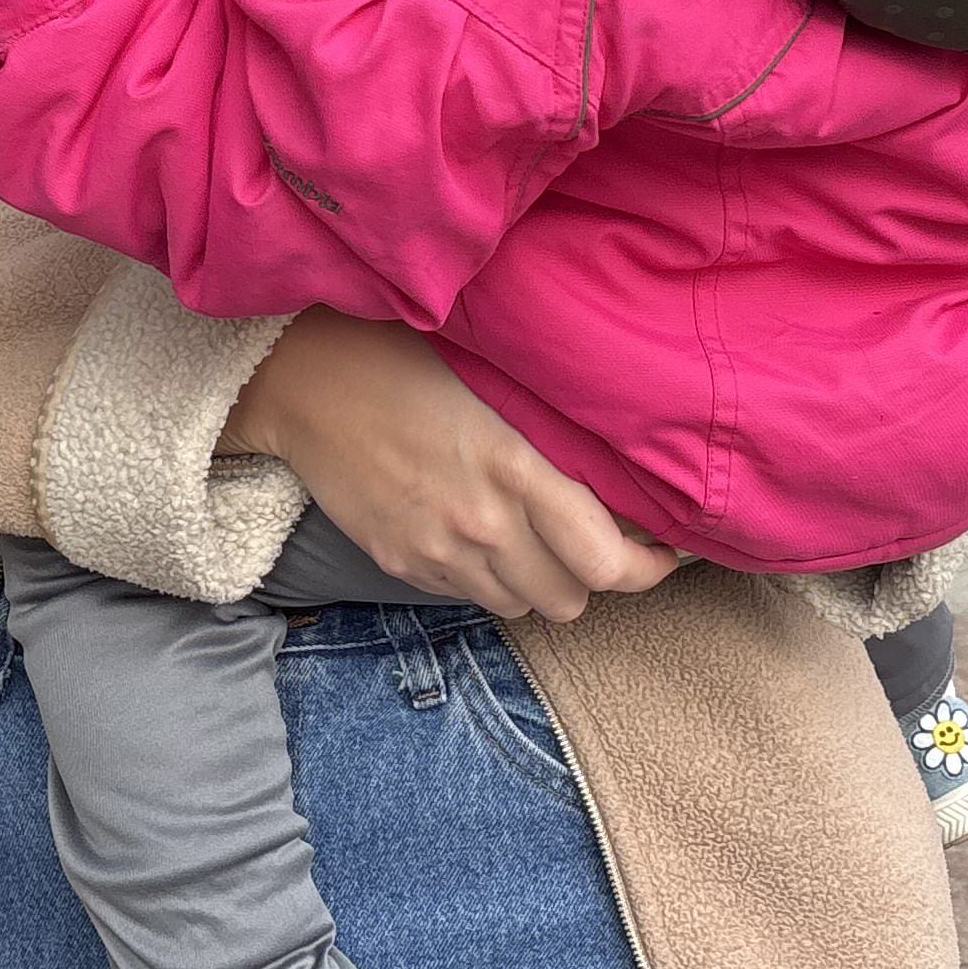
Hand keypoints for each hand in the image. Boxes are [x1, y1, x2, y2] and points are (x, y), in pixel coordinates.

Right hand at [222, 309, 677, 622]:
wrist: (305, 383)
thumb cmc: (406, 360)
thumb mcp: (497, 386)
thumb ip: (551, 436)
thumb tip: (616, 472)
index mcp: (516, 468)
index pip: (607, 560)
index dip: (647, 568)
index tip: (662, 551)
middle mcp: (482, 523)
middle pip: (570, 599)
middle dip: (592, 577)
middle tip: (599, 544)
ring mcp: (437, 552)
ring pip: (521, 608)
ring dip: (538, 583)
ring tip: (538, 542)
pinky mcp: (401, 564)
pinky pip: (467, 597)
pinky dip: (487, 579)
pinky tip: (481, 536)